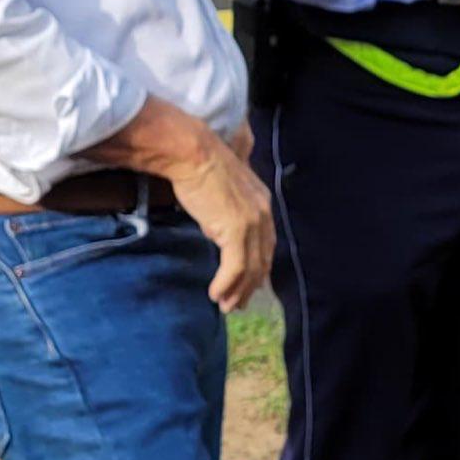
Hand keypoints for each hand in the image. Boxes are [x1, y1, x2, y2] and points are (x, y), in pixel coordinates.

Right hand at [82, 95, 273, 313]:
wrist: (194, 154)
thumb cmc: (201, 167)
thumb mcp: (223, 190)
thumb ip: (229, 208)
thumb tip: (218, 228)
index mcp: (262, 203)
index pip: (266, 244)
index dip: (258, 267)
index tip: (249, 285)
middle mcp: (263, 214)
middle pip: (261, 260)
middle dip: (249, 285)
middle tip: (237, 303)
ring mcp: (252, 223)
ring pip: (250, 268)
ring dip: (237, 291)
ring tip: (225, 306)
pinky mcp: (236, 231)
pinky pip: (235, 267)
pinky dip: (226, 284)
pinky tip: (216, 295)